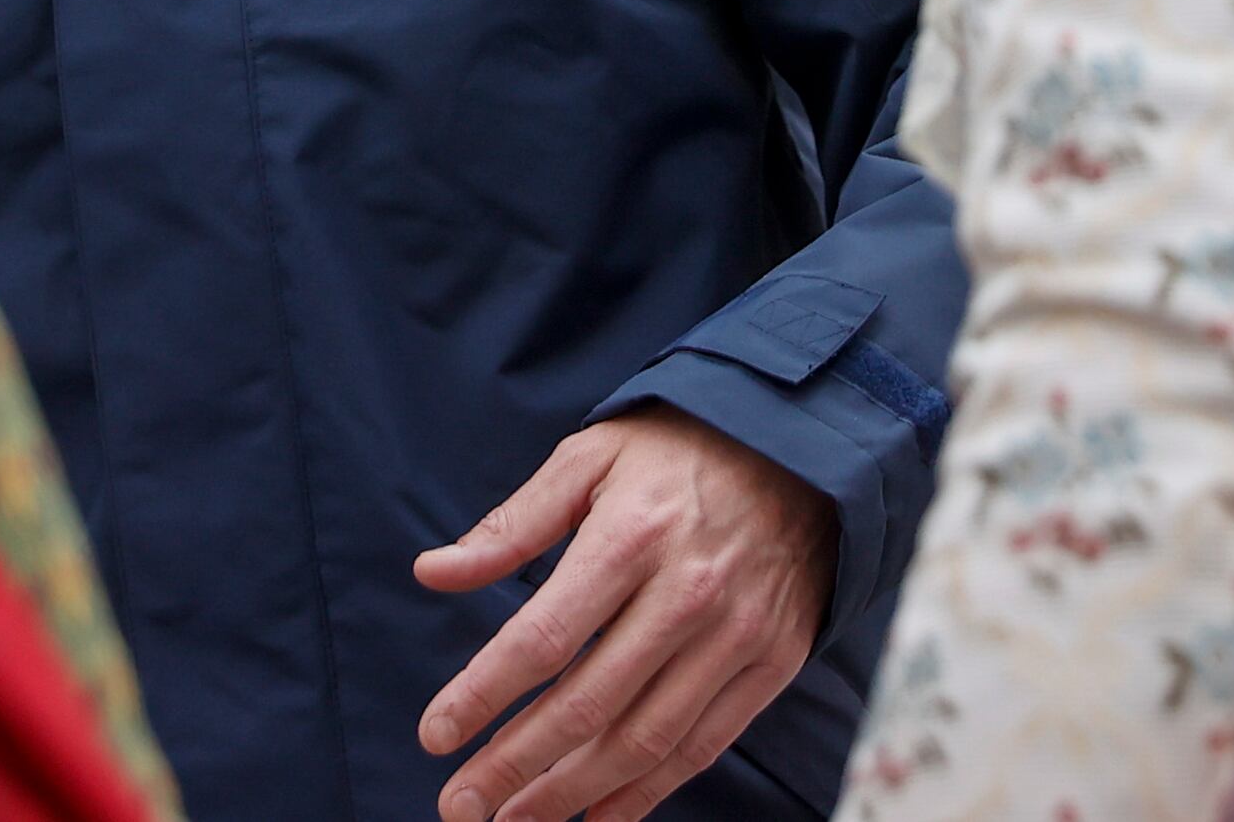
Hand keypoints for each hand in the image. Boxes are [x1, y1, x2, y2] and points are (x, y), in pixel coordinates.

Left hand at [410, 406, 834, 821]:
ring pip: (643, 740)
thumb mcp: (587, 460)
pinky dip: (647, 793)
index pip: (543, 636)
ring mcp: (735, 636)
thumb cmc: (675, 451)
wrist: (802, 449)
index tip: (434, 735)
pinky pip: (702, 746)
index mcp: (630, 537)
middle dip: (514, 765)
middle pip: (587, 704)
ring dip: (571, 792)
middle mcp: (686, 594)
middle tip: (460, 804)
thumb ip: (510, 526)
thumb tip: (431, 572)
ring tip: (514, 821)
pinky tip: (597, 816)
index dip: (483, 694)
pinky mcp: (772, 664)